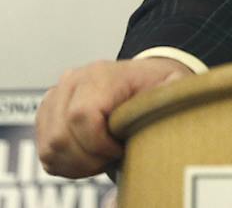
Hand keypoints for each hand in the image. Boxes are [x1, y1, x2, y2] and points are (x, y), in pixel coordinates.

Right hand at [37, 57, 190, 177]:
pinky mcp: (47, 116)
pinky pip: (46, 153)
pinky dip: (67, 165)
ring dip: (76, 165)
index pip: (82, 116)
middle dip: (88, 160)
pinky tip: (91, 160)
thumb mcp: (172, 83)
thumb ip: (172, 90)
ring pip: (50, 148)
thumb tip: (175, 93)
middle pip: (61, 137)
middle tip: (113, 159)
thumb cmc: (158, 84)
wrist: (144, 75)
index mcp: (100, 75)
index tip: (121, 149)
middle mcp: (72, 82)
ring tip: (103, 160)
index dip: (99, 144)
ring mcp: (55, 98)